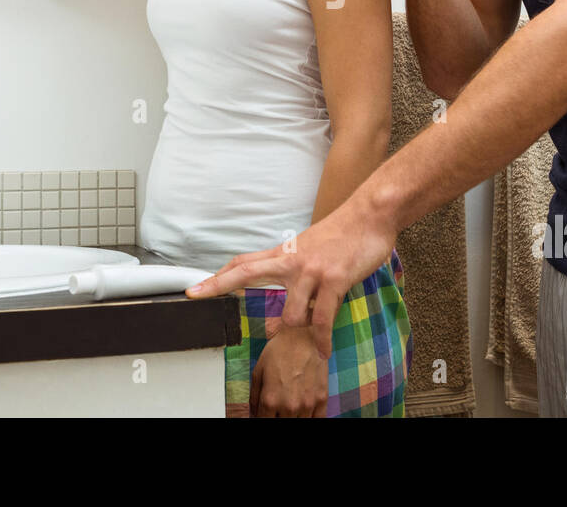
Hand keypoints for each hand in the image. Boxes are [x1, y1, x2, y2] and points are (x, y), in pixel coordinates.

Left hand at [186, 186, 397, 360]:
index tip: (196, 287)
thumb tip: (282, 288)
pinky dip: (322, 339)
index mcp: (285, 253)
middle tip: (196, 296)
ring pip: (291, 313)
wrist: (370, 216)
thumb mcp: (310, 246)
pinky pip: (323, 319)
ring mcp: (312, 271)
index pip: (244, 263)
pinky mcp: (334, 279)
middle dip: (219, 284)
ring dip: (298, 330)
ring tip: (310, 339)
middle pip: (246, 272)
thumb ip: (294, 267)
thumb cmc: (343, 234)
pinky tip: (323, 351)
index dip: (219, 275)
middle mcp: (292, 261)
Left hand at [250, 322, 328, 416]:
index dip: (262, 418)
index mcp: (270, 400)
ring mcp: (307, 404)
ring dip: (293, 417)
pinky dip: (310, 418)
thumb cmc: (281, 349)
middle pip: (282, 424)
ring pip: (299, 423)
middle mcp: (289, 405)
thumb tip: (253, 412)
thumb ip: (254, 396)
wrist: (303, 335)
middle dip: (278, 417)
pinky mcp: (321, 398)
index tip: (265, 413)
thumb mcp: (259, 370)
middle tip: (277, 409)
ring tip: (290, 408)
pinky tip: (305, 412)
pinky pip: (318, 420)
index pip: (263, 421)